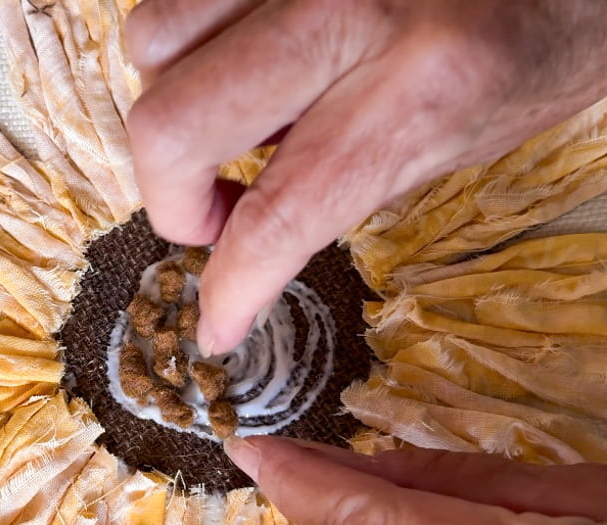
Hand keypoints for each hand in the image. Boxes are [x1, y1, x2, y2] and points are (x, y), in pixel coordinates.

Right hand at [125, 0, 606, 354]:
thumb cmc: (538, 45)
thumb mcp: (458, 144)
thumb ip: (345, 186)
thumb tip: (244, 235)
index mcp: (420, 89)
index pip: (279, 217)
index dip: (231, 290)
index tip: (218, 326)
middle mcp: (347, 10)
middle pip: (171, 125)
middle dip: (171, 197)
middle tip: (211, 216)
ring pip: (153, 44)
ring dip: (175, 110)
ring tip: (232, 130)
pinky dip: (189, 50)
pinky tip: (242, 71)